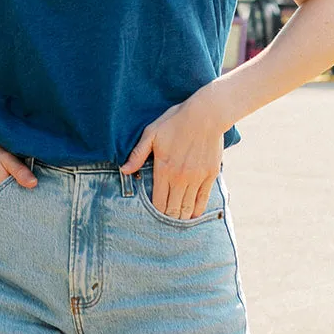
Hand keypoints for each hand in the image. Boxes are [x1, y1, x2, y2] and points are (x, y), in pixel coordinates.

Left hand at [121, 87, 224, 218]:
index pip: (158, 203)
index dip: (155, 212)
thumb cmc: (175, 121)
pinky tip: (193, 214)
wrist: (205, 115)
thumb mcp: (151, 133)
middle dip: (167, 217)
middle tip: (164, 218)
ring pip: (188, 209)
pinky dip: (197, 211)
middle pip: (173, 210)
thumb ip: (137, 154)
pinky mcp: (210, 176)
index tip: (153, 213)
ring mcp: (196, 178)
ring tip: (177, 218)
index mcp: (164, 169)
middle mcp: (180, 178)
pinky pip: (203, 201)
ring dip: (182, 217)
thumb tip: (123, 170)